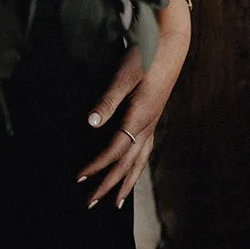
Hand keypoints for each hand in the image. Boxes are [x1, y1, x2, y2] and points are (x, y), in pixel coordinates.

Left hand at [78, 4, 189, 207]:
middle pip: (127, 165)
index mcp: (139, 118)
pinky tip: (133, 170)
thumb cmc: (145, 56)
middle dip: (109, 186)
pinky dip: (136, 167)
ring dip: (126, 183)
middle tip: (91, 204)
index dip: (95, 166)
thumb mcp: (123, 75)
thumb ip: (108, 100)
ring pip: (140, 162)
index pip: (114, 151)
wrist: (171, 43)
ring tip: (117, 202)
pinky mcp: (153, 117)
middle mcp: (148, 126)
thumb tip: (91, 122)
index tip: (78, 178)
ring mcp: (153, 123)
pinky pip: (144, 152)